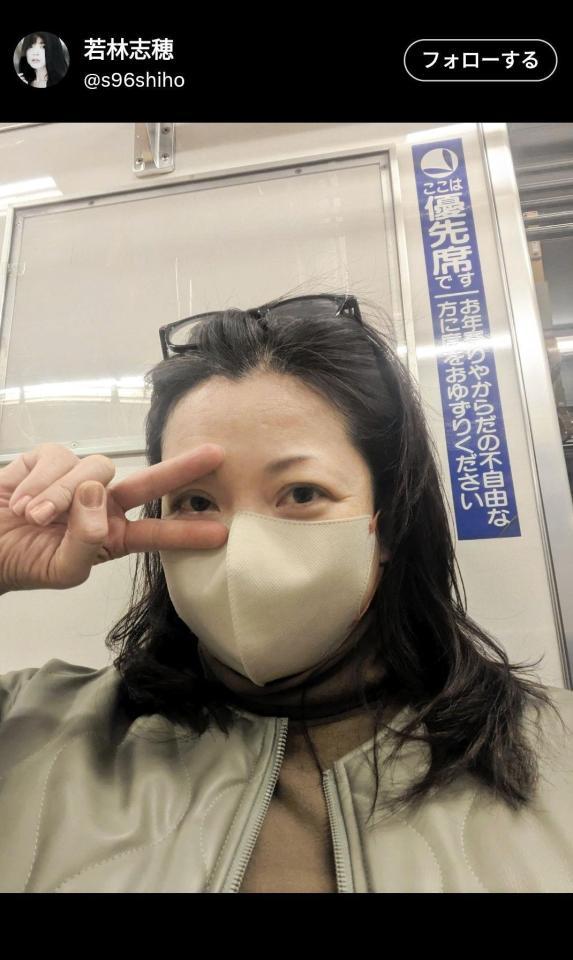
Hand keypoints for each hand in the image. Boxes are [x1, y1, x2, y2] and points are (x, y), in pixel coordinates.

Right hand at [0, 442, 227, 592]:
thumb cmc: (22, 561)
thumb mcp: (61, 568)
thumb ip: (86, 542)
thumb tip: (98, 497)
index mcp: (111, 536)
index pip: (154, 533)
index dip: (186, 532)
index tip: (221, 533)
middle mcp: (101, 504)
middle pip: (147, 482)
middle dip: (182, 468)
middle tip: (217, 455)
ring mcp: (78, 480)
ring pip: (91, 471)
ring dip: (59, 495)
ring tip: (31, 516)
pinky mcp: (50, 459)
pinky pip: (57, 459)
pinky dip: (36, 482)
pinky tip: (19, 499)